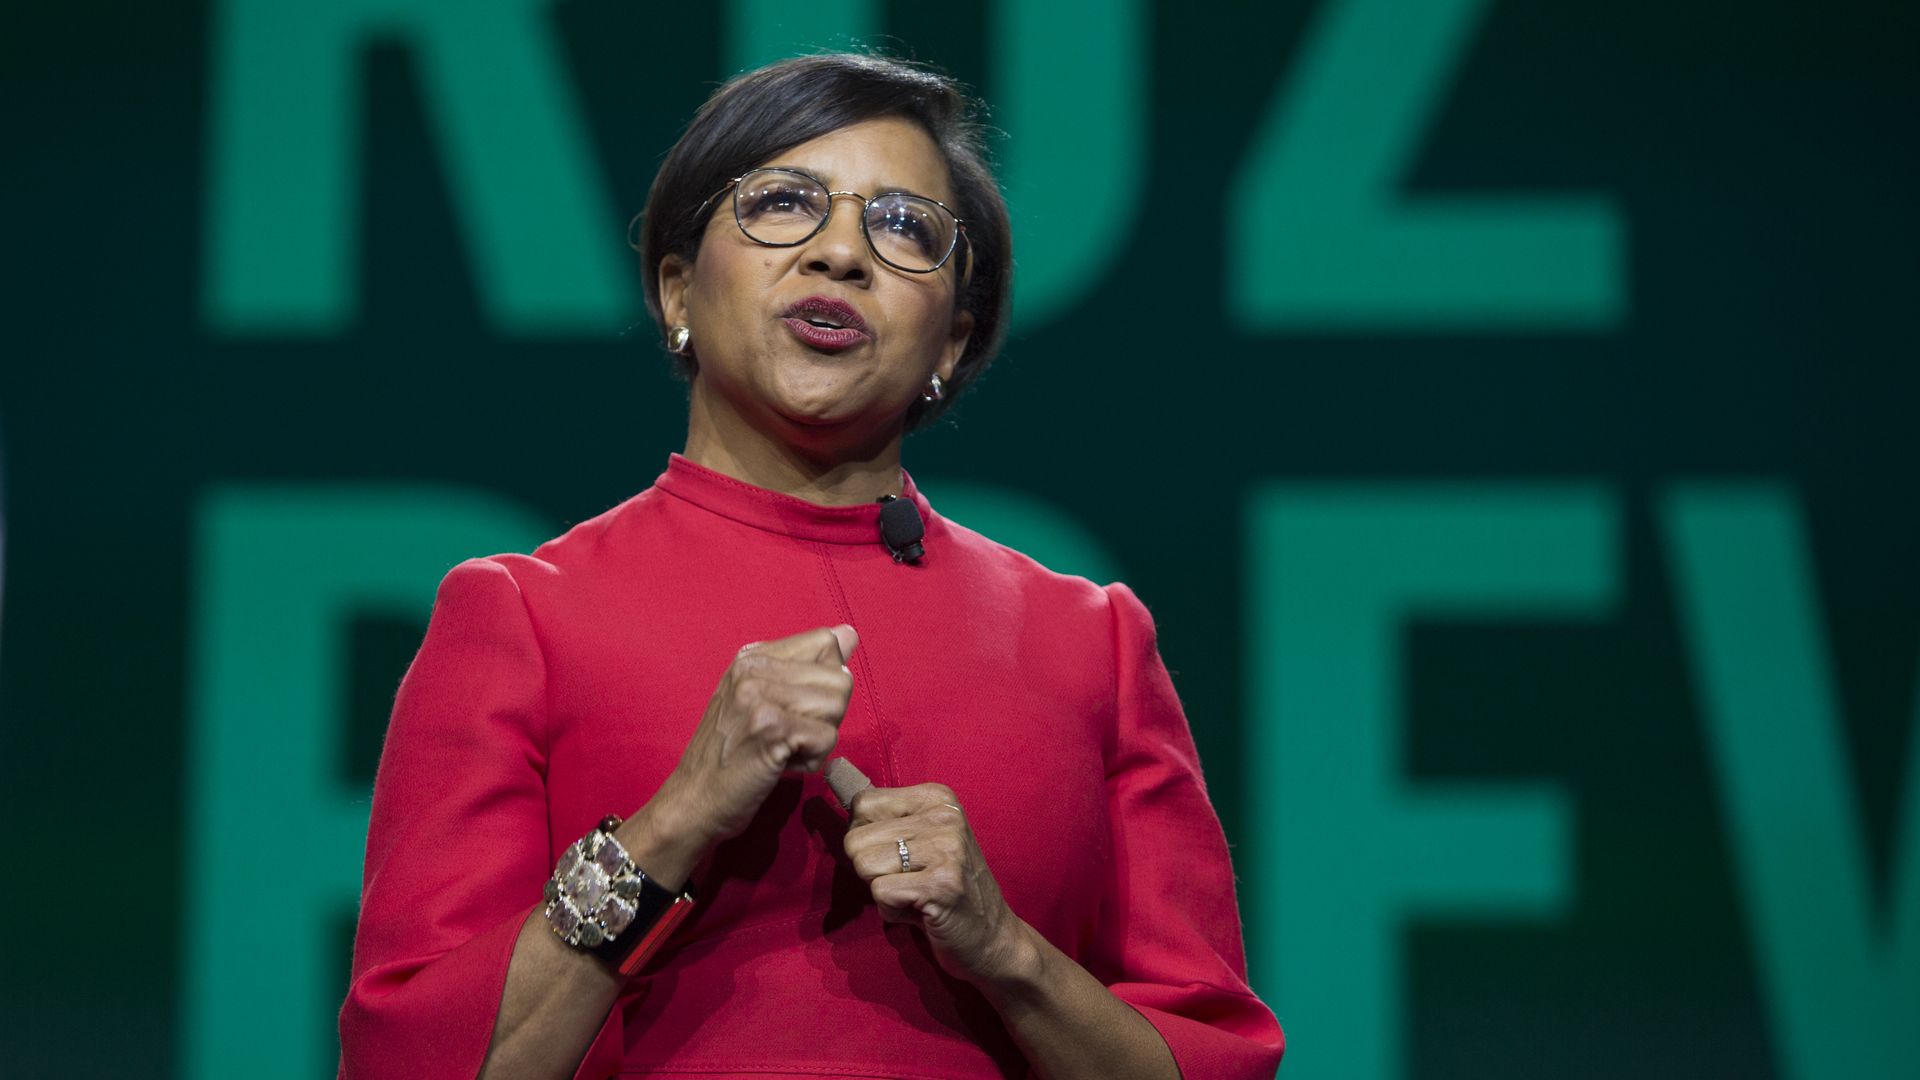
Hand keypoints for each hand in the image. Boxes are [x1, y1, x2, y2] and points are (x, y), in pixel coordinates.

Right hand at [651, 625, 858, 852]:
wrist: (691, 801)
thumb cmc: (730, 757)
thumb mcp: (761, 701)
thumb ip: (805, 666)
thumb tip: (849, 633)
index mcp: (752, 656)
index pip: (826, 642)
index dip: (824, 683)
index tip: (793, 710)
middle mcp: (753, 668)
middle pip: (839, 677)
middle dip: (826, 715)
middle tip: (787, 737)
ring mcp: (759, 695)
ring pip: (837, 705)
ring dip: (819, 739)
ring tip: (783, 750)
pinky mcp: (770, 727)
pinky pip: (827, 737)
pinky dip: (812, 760)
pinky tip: (780, 766)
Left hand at [845, 783, 1034, 984]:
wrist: (992, 937)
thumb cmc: (944, 887)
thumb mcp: (921, 839)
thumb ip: (884, 819)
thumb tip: (835, 787)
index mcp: (936, 797)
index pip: (862, 803)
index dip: (866, 838)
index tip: (899, 854)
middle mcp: (944, 816)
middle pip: (856, 838)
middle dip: (872, 868)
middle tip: (909, 880)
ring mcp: (946, 849)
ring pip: (864, 864)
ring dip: (882, 890)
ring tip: (915, 894)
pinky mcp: (941, 884)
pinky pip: (880, 893)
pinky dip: (891, 911)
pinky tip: (921, 911)